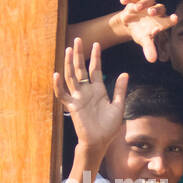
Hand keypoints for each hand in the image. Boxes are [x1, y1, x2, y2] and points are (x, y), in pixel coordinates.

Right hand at [53, 38, 127, 153]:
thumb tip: (125, 74)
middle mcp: (86, 91)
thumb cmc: (109, 127)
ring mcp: (78, 98)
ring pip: (71, 77)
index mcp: (98, 90)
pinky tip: (56, 74)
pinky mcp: (72, 107)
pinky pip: (63, 95)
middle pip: (81, 69)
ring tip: (68, 50)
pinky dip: (58, 86)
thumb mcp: (118, 106)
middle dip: (79, 54)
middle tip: (78, 40)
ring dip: (69, 64)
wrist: (100, 142)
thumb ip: (120, 90)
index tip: (96, 44)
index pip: (95, 69)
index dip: (95, 57)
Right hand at [110, 0, 176, 62]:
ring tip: (136, 8)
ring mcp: (147, 4)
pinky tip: (123, 1)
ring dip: (143, 3)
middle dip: (155, 9)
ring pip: (149, 0)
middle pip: (160, 7)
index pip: (169, 20)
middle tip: (150, 12)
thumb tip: (152, 60)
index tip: (175, 18)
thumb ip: (149, 49)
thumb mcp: (144, 41)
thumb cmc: (141, 33)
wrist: (130, 23)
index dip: (171, 19)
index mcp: (161, 21)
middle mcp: (156, 11)